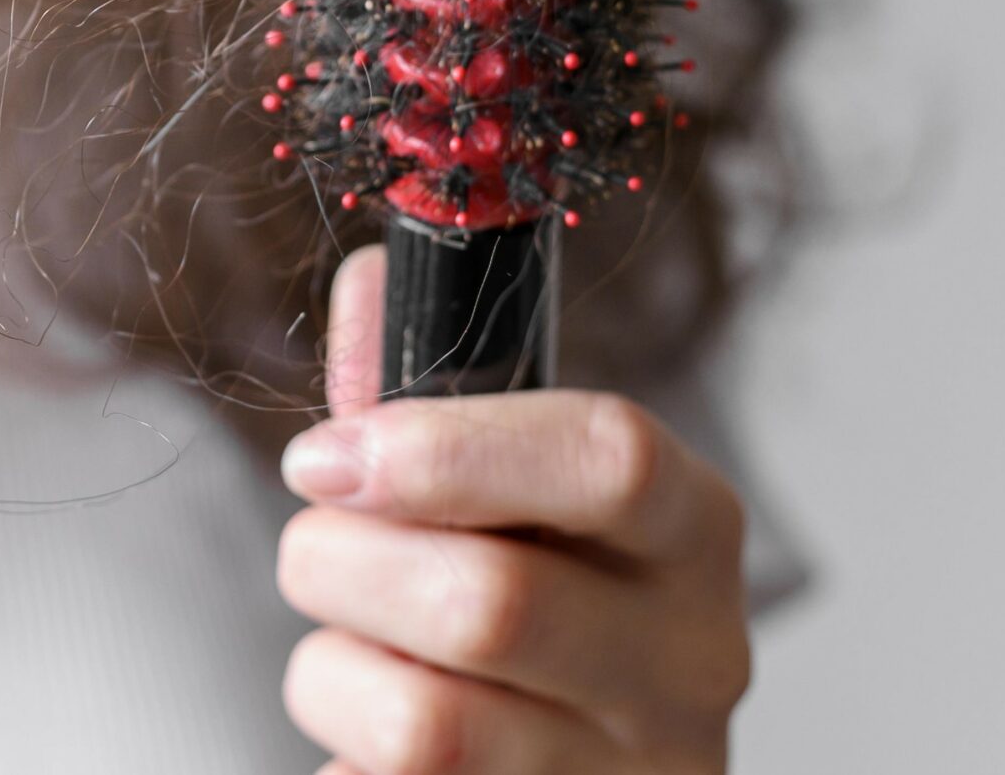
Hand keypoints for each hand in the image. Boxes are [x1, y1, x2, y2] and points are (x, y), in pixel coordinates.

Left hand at [274, 244, 751, 774]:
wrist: (575, 763)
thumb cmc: (526, 597)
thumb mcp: (501, 482)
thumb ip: (425, 385)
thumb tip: (368, 278)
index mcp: (690, 529)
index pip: (608, 460)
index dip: (443, 451)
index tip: (324, 454)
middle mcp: (690, 663)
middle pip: (488, 604)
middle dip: (342, 565)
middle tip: (314, 554)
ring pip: (424, 725)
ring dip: (331, 673)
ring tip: (350, 653)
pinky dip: (342, 757)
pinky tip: (373, 737)